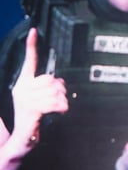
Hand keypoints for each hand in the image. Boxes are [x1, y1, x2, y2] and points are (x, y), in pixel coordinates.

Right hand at [8, 28, 67, 150]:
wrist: (22, 138)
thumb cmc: (33, 117)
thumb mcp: (38, 98)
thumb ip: (47, 87)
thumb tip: (59, 81)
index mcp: (23, 83)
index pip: (29, 61)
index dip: (31, 45)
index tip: (34, 31)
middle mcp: (22, 88)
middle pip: (52, 79)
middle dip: (61, 90)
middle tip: (58, 101)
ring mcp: (25, 98)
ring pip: (56, 92)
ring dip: (62, 101)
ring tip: (57, 108)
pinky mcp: (31, 109)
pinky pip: (54, 102)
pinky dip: (62, 107)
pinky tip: (60, 112)